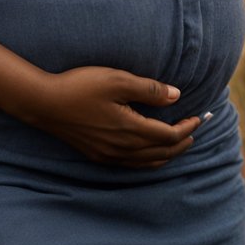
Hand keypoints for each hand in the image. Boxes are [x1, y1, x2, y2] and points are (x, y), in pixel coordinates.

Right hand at [24, 67, 204, 167]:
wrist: (45, 104)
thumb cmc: (80, 87)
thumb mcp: (117, 80)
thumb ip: (149, 89)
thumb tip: (176, 96)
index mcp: (131, 130)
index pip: (170, 136)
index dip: (188, 127)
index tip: (199, 116)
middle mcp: (123, 149)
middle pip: (163, 152)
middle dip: (183, 142)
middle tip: (195, 130)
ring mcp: (110, 155)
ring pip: (149, 162)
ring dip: (168, 153)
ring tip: (179, 142)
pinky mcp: (99, 156)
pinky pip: (133, 164)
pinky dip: (149, 159)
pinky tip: (149, 150)